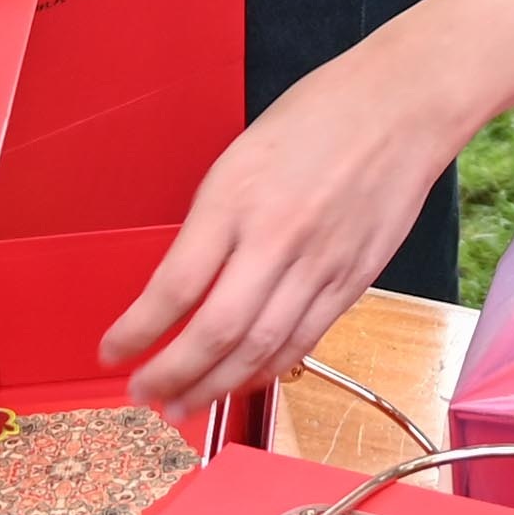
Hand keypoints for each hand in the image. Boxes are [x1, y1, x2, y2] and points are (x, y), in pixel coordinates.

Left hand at [98, 51, 460, 411]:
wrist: (402, 108)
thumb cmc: (318, 116)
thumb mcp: (240, 156)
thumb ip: (213, 222)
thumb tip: (183, 285)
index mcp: (235, 198)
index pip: (176, 286)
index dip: (138, 331)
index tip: (112, 351)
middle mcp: (276, 238)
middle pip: (216, 331)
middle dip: (172, 373)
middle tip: (142, 394)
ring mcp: (319, 265)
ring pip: (260, 348)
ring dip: (216, 386)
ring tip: (184, 406)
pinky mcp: (352, 281)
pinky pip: (303, 340)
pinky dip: (267, 369)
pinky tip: (242, 382)